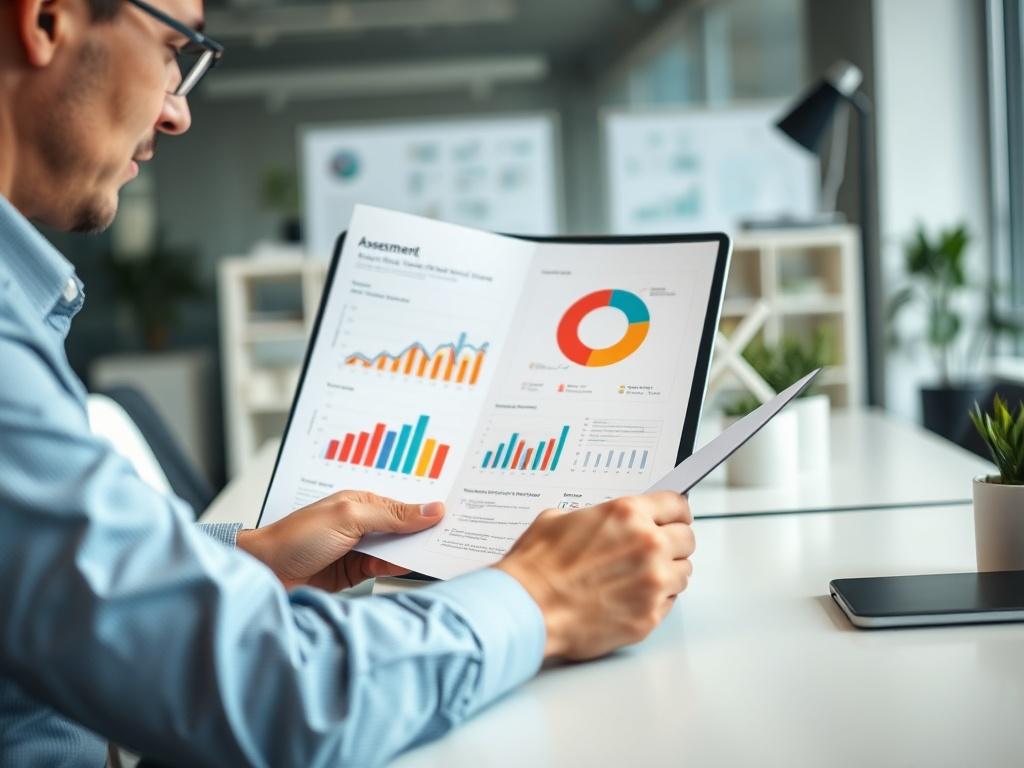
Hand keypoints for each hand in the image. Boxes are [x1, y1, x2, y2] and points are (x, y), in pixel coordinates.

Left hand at [237, 491, 444, 590]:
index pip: (407, 506)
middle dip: (430, 532)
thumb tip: (431, 509)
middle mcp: (364, 524)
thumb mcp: (349, 518)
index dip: (431, 511)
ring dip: (418, 552)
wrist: (262, 574)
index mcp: (363, 501)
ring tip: (449, 554)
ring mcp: (361, 549)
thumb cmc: (295, 537)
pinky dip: (402, 570)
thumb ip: (392, 515)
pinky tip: (420, 569)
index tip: (460, 514)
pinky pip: (386, 570)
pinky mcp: (356, 573)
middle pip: (407, 529)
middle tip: (462, 536)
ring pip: (400, 550)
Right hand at [496, 491, 693, 660]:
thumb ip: (597, 517)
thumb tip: (607, 521)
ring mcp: (652, 582)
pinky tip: (629, 598)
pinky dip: (655, 600)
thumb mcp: (560, 519)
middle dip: (672, 543)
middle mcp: (647, 544)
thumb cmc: (536, 567)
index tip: (674, 518)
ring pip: (683, 573)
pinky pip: (669, 603)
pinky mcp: (649, 615)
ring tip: (638, 578)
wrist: (526, 609)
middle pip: (687, 539)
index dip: (675, 512)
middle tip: (654, 551)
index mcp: (627, 514)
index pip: (677, 505)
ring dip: (666, 573)